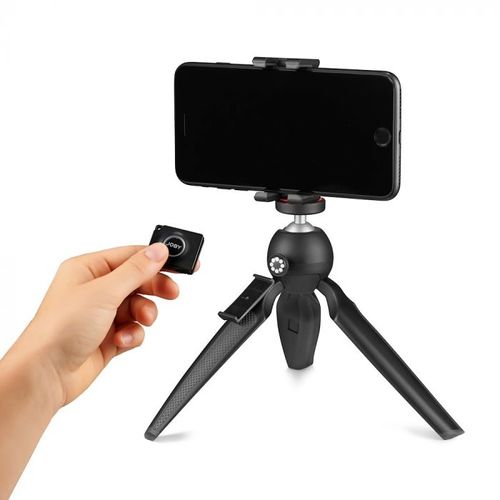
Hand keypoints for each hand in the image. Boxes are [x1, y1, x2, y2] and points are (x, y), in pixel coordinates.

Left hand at [9, 243, 182, 409]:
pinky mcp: (109, 336)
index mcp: (88, 269)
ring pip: (140, 306)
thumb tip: (158, 251)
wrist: (46, 374)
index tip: (181, 264)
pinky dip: (134, 334)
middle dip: (155, 289)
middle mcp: (95, 289)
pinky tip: (122, 340)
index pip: (132, 256)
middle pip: (139, 281)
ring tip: (141, 321)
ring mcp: (102, 313)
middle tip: (172, 293)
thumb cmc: (59, 329)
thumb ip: (136, 271)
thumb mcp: (104, 292)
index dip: (157, 259)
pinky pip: (135, 329)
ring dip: (145, 314)